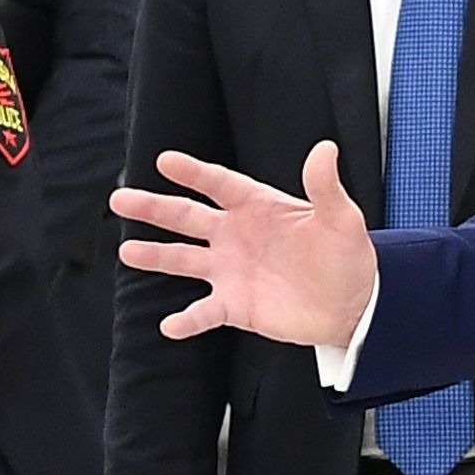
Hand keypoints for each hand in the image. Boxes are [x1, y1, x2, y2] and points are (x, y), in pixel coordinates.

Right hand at [116, 141, 381, 349]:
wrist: (354, 304)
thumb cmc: (347, 255)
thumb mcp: (341, 218)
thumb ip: (325, 186)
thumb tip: (325, 149)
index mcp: (257, 207)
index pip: (219, 184)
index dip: (194, 173)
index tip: (165, 161)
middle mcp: (235, 235)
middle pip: (186, 218)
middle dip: (154, 208)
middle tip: (120, 200)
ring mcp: (231, 271)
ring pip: (184, 260)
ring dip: (155, 257)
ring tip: (128, 252)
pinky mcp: (235, 305)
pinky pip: (204, 313)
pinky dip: (187, 321)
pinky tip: (169, 325)